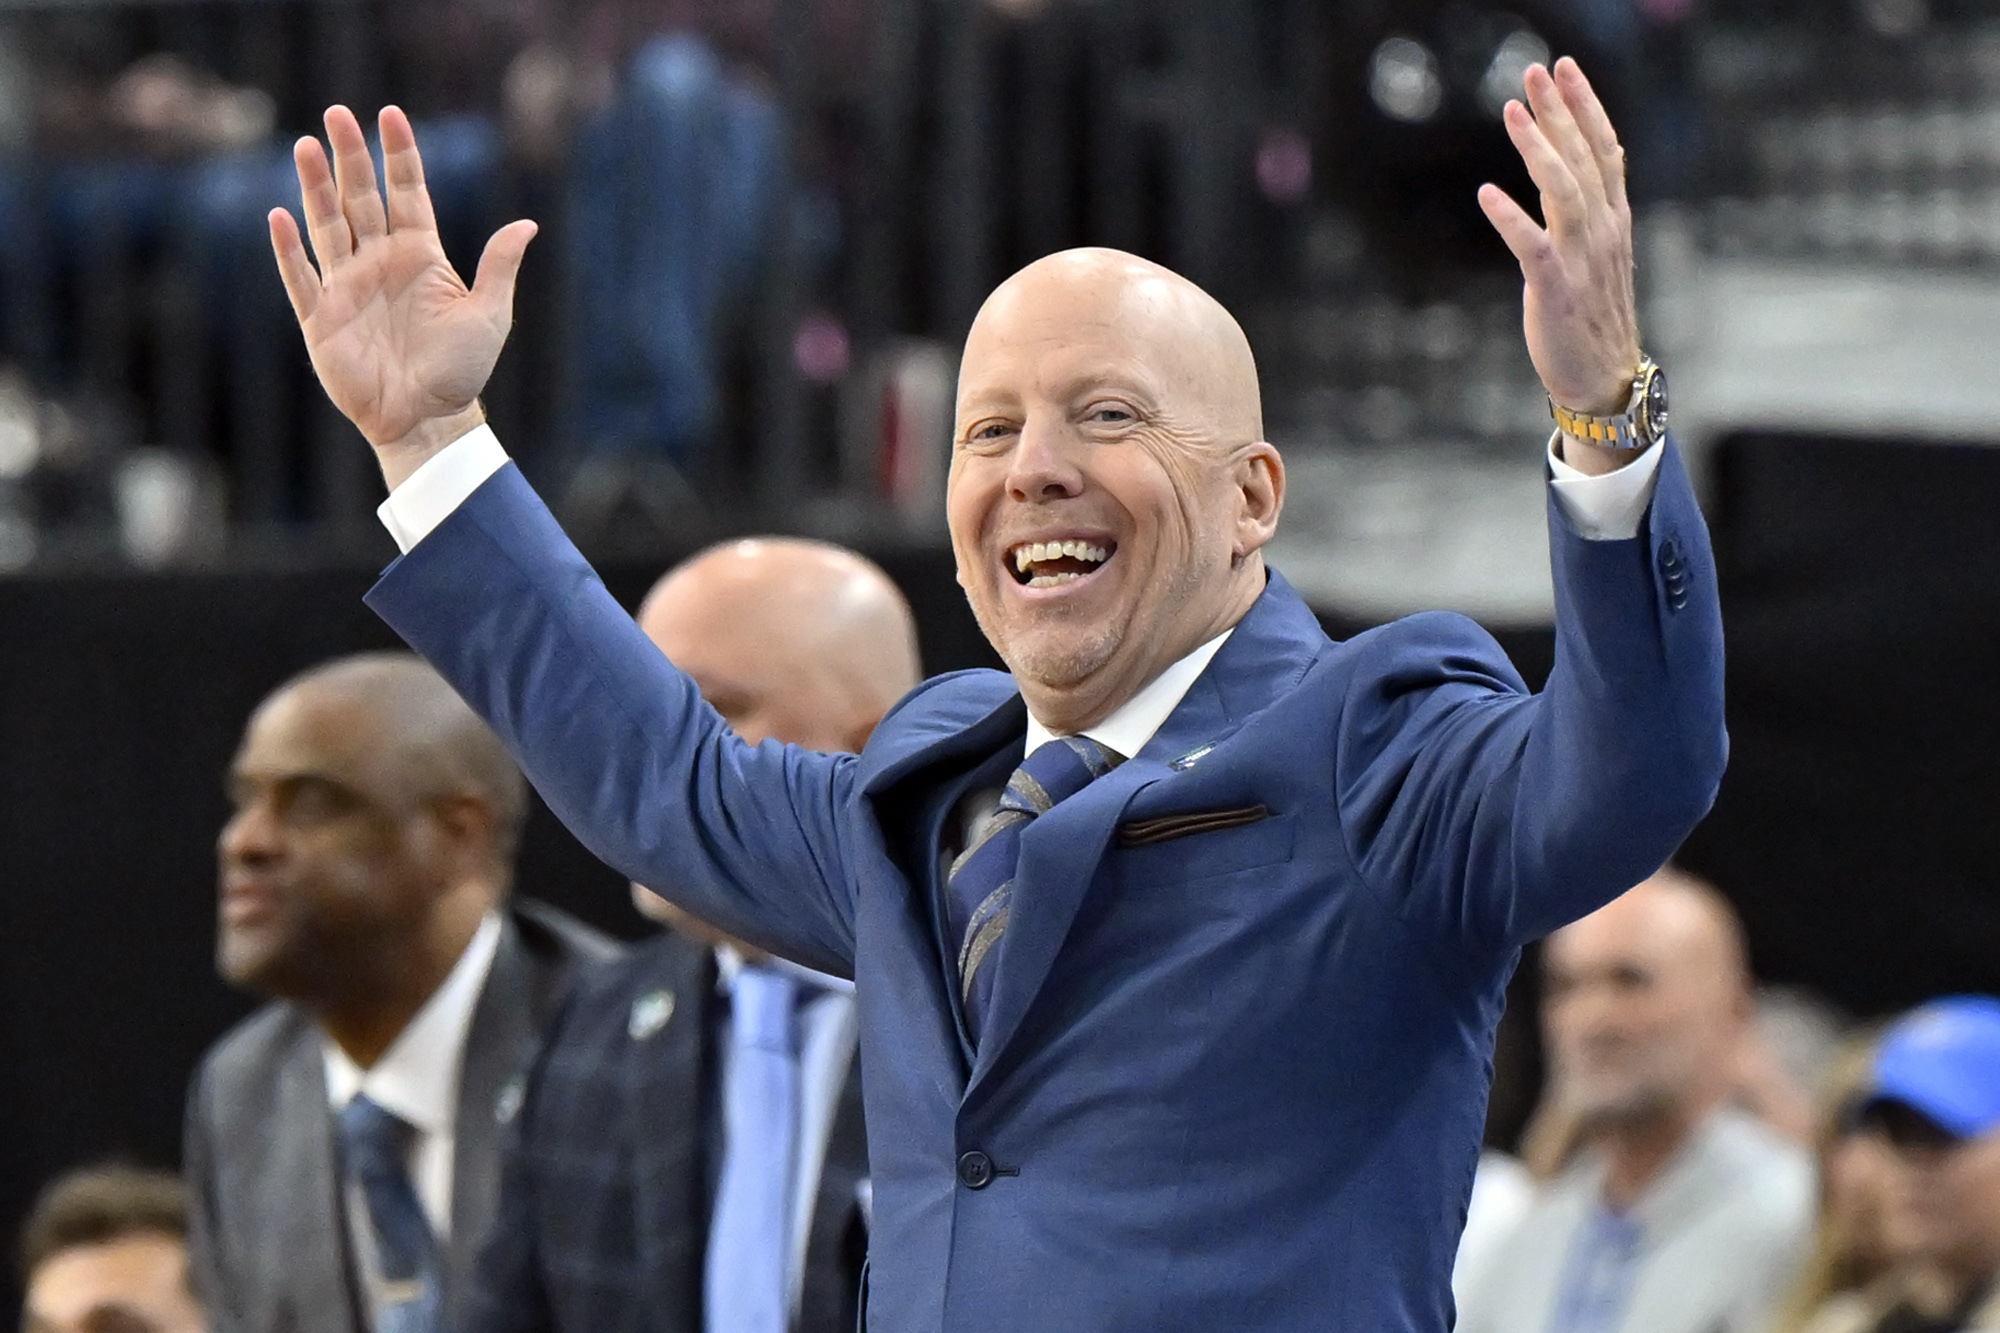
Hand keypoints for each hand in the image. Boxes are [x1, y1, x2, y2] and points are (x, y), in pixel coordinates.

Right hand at [270, 105, 536, 485]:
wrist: (428, 420)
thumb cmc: (462, 371)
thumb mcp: (489, 316)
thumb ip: (499, 267)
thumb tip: (526, 224)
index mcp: (420, 256)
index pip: (407, 192)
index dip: (399, 154)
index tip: (391, 115)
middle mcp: (380, 262)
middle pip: (360, 197)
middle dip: (349, 155)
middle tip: (337, 112)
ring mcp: (348, 287)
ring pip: (328, 225)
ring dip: (315, 187)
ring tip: (306, 145)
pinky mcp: (321, 319)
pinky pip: (300, 278)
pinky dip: (289, 249)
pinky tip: (281, 216)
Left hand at [1478, 58, 1641, 475]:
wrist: (1603, 377)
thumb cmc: (1592, 315)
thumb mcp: (1595, 253)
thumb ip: (1583, 210)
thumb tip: (1565, 168)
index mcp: (1613, 219)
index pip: (1604, 149)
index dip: (1585, 105)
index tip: (1565, 68)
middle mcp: (1603, 230)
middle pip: (1584, 157)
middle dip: (1560, 110)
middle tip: (1536, 69)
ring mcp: (1582, 259)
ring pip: (1563, 191)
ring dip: (1538, 148)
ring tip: (1512, 110)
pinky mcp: (1557, 289)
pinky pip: (1533, 246)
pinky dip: (1511, 218)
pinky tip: (1487, 192)